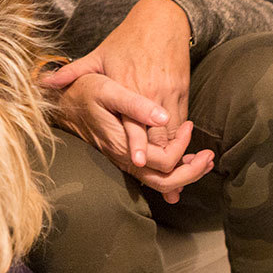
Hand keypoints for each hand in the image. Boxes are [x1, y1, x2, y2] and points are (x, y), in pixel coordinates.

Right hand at [41, 69, 213, 203]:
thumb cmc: (87, 91)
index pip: (163, 162)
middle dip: (191, 173)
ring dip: (184, 173)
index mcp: (123, 145)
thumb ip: (135, 105)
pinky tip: (184, 158)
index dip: (182, 148)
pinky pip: (151, 173)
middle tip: (209, 157)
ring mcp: (124, 160)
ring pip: (158, 181)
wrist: (63, 101)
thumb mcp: (109, 90)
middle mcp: (123, 159)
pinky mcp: (125, 156)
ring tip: (204, 160)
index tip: (190, 126)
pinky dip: (172, 169)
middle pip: (164, 182)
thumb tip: (163, 117)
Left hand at [47, 0, 193, 171]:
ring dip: (172, 152)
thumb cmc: (127, 39)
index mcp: (128, 86)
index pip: (135, 122)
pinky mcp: (181, 91)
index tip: (135, 161)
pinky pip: (182, 120)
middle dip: (159, 159)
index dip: (136, 144)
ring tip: (170, 174)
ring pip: (174, 131)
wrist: (162, 20)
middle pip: (158, 134)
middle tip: (159, 179)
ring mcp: (168, 93)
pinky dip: (179, 137)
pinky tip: (177, 152)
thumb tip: (43, 82)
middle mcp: (150, 92)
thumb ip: (72, 71)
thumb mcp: (98, 54)